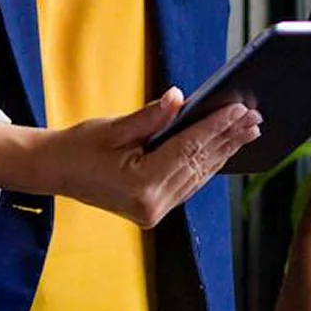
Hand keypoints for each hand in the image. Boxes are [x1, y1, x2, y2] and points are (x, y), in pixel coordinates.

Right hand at [0, 91, 261, 228]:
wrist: (56, 173)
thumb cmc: (80, 146)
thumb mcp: (114, 128)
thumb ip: (151, 117)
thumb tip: (180, 98)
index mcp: (141, 185)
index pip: (188, 149)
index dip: (215, 127)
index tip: (239, 108)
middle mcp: (153, 204)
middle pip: (199, 164)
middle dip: (228, 138)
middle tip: (255, 116)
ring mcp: (155, 211)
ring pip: (199, 176)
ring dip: (224, 151)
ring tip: (248, 130)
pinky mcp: (155, 210)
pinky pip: (189, 183)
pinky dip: (208, 164)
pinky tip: (225, 148)